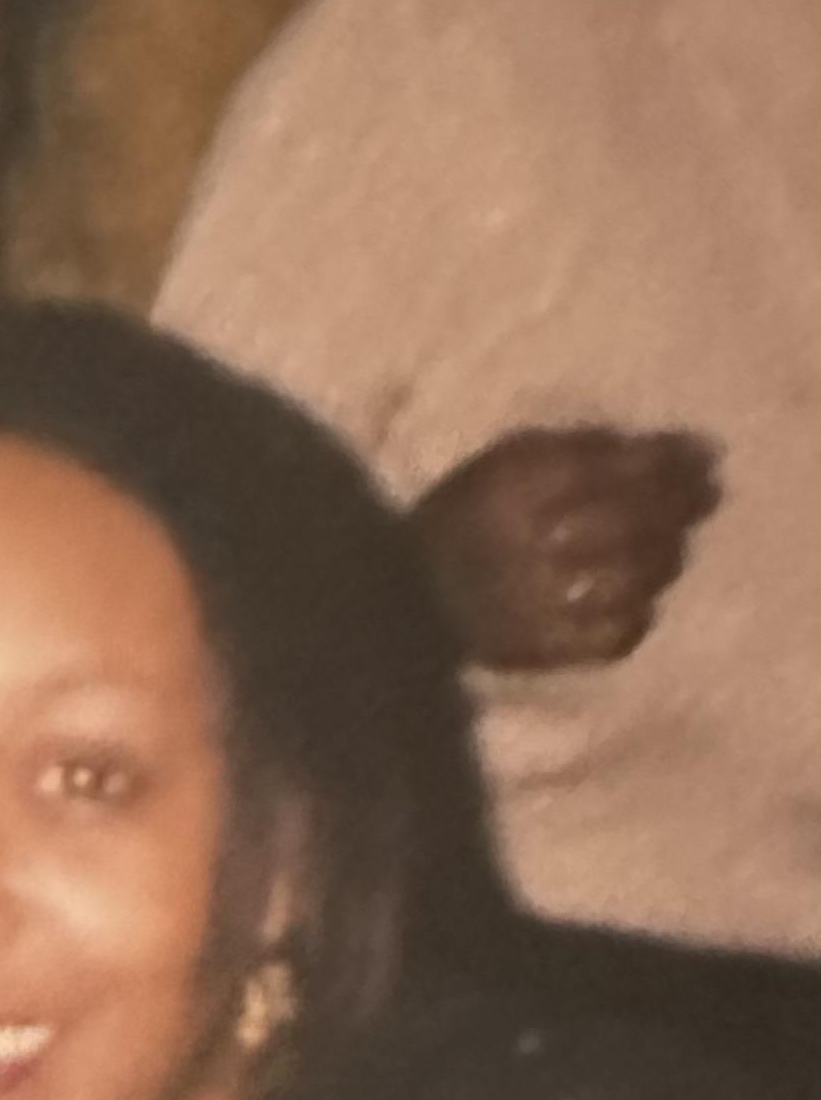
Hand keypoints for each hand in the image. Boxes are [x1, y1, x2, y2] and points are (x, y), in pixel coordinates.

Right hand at [410, 427, 718, 670]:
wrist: (395, 603)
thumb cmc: (465, 518)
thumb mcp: (509, 462)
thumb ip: (586, 449)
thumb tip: (684, 448)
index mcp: (511, 487)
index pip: (610, 469)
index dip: (667, 461)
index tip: (703, 455)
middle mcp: (523, 543)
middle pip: (629, 521)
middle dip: (679, 506)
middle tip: (703, 498)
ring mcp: (532, 604)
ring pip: (629, 578)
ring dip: (664, 559)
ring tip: (671, 548)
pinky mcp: (537, 652)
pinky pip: (609, 638)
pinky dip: (636, 618)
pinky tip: (637, 603)